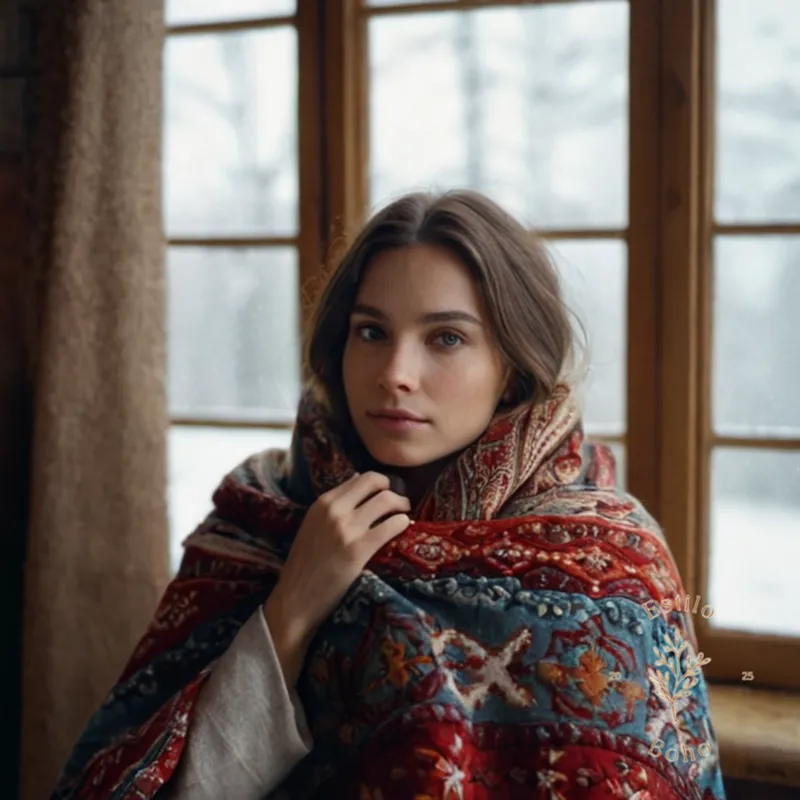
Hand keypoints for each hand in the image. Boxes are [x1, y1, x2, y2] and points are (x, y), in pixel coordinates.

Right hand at [264, 471, 411, 685]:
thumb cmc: (306, 565)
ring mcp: (348, 529)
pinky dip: (402, 523)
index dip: (379, 483)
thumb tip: (361, 487)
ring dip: (401, 505)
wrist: (296, 599)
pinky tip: (403, 529)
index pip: (361, 477)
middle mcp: (335, 510)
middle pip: (376, 482)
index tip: (386, 492)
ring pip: (387, 500)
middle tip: (399, 502)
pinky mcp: (360, 549)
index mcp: (323, 502)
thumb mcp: (313, 526)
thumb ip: (334, 508)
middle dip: (393, 489)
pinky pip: (392, 525)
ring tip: (403, 515)